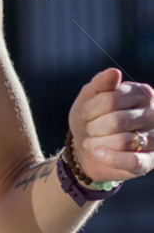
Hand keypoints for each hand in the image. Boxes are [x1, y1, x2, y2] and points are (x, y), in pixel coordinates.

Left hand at [70, 67, 153, 182]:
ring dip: (97, 143)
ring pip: (123, 141)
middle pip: (117, 121)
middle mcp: (153, 113)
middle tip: (89, 130)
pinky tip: (97, 153)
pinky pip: (132, 160)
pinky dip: (110, 158)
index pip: (112, 99)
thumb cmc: (91, 118)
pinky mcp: (150, 160)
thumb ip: (100, 83)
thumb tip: (114, 72)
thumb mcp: (89, 98)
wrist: (87, 148)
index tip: (84, 114)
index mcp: (142, 93)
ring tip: (92, 142)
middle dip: (93, 128)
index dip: (90, 109)